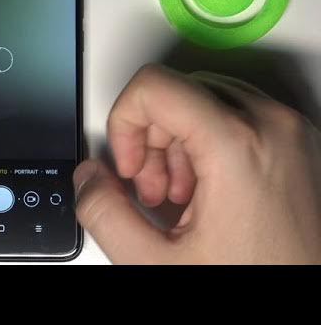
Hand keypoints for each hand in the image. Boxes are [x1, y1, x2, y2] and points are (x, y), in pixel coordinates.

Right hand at [74, 64, 320, 263]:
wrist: (308, 301)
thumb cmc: (254, 280)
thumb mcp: (157, 263)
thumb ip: (105, 214)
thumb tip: (88, 177)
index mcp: (238, 145)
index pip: (154, 86)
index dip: (124, 121)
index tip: (127, 163)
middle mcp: (271, 124)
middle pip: (178, 92)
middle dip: (150, 139)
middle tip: (150, 188)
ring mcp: (288, 130)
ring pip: (203, 100)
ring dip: (175, 143)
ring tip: (178, 197)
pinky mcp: (295, 141)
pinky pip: (233, 115)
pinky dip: (205, 143)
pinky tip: (204, 192)